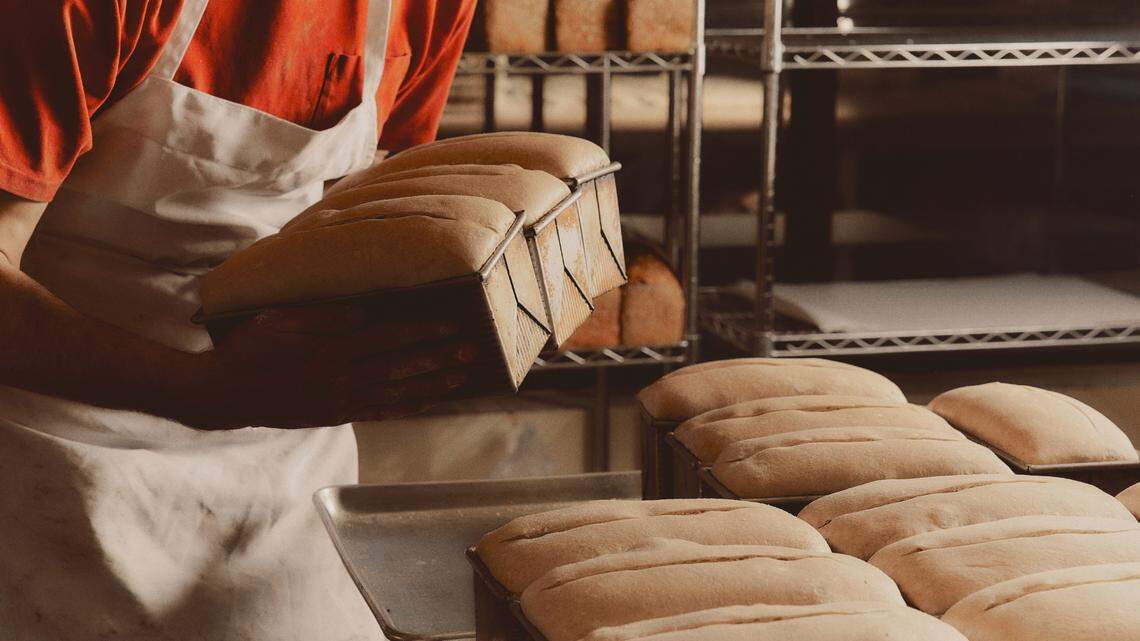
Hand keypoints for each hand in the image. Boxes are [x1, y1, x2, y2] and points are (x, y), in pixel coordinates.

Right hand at [184, 303, 477, 429]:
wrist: (226, 392)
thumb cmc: (253, 346)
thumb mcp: (281, 318)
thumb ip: (324, 315)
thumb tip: (367, 312)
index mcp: (331, 347)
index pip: (388, 337)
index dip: (423, 331)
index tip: (452, 325)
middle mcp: (341, 375)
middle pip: (401, 365)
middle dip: (439, 358)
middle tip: (472, 351)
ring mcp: (340, 399)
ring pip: (397, 391)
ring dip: (432, 384)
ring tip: (462, 377)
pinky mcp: (336, 414)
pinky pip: (380, 412)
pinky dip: (407, 407)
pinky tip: (429, 402)